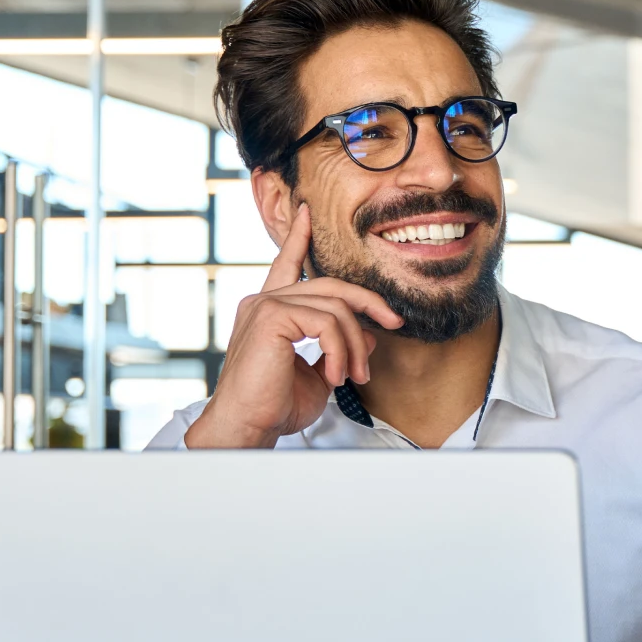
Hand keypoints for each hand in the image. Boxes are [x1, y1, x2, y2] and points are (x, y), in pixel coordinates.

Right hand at [186, 204, 403, 447]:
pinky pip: (325, 322)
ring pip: (335, 307)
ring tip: (354, 375)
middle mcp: (264, 301)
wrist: (247, 427)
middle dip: (368, 301)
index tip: (308, 214)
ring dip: (355, 343)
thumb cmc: (275, 406)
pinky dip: (341, 350)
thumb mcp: (319, 375)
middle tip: (394, 323)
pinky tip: (335, 375)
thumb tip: (371, 336)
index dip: (299, 240)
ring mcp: (265, 306)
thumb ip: (339, 350)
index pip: (287, 266)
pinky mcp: (270, 317)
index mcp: (270, 311)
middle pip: (330, 285)